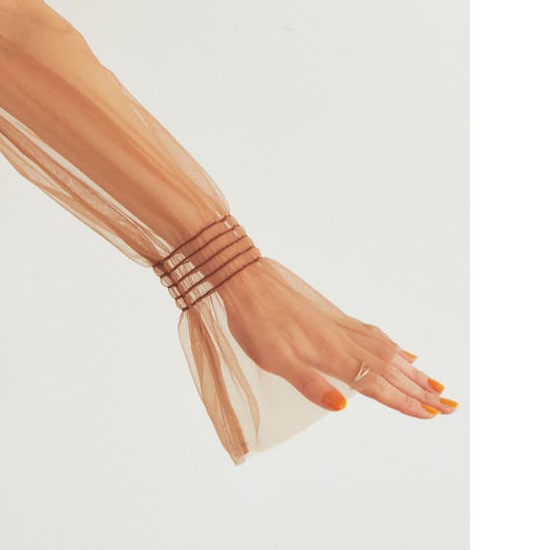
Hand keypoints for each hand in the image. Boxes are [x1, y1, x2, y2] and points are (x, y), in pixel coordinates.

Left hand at [217, 255, 458, 417]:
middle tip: (450, 405)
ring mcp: (339, 325)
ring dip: (412, 369)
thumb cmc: (255, 323)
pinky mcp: (332, 316)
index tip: (432, 414)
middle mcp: (342, 339)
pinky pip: (372, 333)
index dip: (403, 401)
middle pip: (390, 368)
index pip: (375, 384)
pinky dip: (392, 345)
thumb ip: (310, 383)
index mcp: (331, 354)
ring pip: (385, 350)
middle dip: (420, 389)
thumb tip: (343, 406)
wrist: (245, 281)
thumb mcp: (274, 360)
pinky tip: (400, 350)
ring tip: (435, 383)